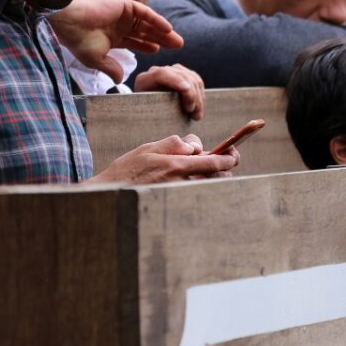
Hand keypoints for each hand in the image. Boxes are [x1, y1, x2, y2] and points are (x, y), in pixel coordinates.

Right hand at [50, 0, 183, 82]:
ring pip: (148, 24)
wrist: (70, 23)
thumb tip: (120, 80)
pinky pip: (145, 13)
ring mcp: (122, 15)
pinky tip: (168, 29)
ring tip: (178, 41)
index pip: (135, 42)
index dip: (147, 46)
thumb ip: (111, 68)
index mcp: (112, 37)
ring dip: (163, 32)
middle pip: (145, 33)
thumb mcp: (97, 60)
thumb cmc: (79, 41)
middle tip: (178, 47)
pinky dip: (157, 20)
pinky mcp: (124, 5)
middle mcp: (119, 25)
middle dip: (162, 40)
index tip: (159, 52)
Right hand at [89, 134, 238, 184]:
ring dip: (214, 176)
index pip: (213, 163)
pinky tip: (195, 180)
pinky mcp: (177, 202)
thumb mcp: (149, 147)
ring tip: (207, 168)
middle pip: (217, 176)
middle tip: (224, 159)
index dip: (228, 158)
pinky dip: (202, 185)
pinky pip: (198, 193)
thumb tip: (194, 146)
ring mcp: (181, 194)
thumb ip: (173, 144)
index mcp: (177, 165)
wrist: (112, 193)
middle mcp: (182, 182)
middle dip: (224, 168)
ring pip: (209, 185)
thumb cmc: (128, 169)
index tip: (234, 154)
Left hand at [134, 64, 205, 120]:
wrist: (145, 113)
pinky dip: (200, 94)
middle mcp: (157, 72)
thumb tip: (169, 127)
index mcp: (145, 80)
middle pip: (181, 76)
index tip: (186, 90)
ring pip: (192, 78)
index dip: (175, 80)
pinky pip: (196, 81)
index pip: (162, 74)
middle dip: (192, 95)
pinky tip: (199, 107)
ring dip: (198, 98)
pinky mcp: (182, 76)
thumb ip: (155, 118)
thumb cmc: (145, 118)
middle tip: (194, 115)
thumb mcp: (146, 118)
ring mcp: (171, 72)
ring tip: (197, 116)